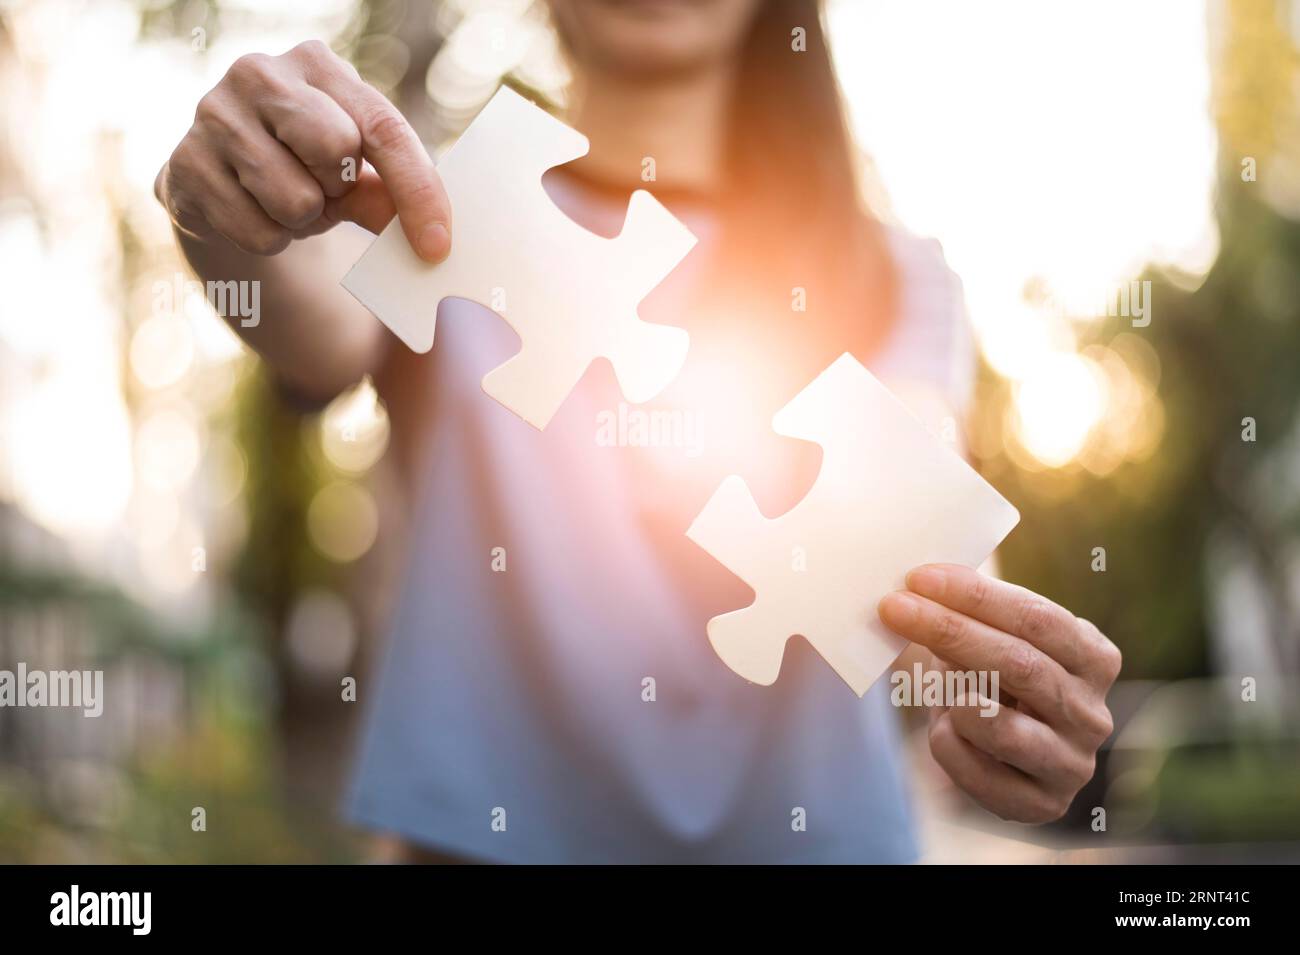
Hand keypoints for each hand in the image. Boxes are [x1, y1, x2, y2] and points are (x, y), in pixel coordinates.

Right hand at [156, 40, 450, 260]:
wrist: (218, 185)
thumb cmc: (302, 169)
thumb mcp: (353, 173)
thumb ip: (389, 194)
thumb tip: (430, 234)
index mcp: (317, 64)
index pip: (383, 126)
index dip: (417, 189)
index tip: (439, 243)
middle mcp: (260, 74)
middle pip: (338, 148)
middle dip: (341, 189)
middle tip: (325, 189)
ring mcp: (214, 114)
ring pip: (297, 199)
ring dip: (304, 221)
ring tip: (287, 200)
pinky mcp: (185, 164)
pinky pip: (259, 233)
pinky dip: (270, 240)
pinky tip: (253, 213)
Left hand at [878, 564, 1120, 823]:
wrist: (1005, 754)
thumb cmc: (994, 678)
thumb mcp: (992, 640)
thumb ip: (971, 615)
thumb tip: (918, 590)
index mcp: (1094, 658)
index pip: (1038, 618)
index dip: (976, 596)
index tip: (919, 578)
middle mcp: (1093, 713)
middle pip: (1019, 664)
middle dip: (949, 631)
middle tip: (894, 608)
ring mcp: (1072, 764)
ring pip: (1001, 726)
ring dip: (952, 695)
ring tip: (931, 680)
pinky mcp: (1042, 804)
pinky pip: (978, 771)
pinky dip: (945, 742)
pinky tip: (940, 726)